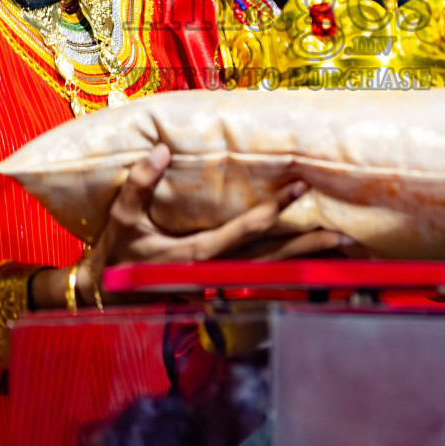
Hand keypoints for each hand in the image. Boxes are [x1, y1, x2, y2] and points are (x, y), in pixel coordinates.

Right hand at [33, 144, 347, 307]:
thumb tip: (161, 150)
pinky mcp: (216, 292)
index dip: (273, 209)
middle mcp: (212, 275)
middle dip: (306, 247)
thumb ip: (141, 183)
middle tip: (341, 233)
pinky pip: (259, 283)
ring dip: (304, 263)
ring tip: (338, 251)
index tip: (298, 189)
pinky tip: (310, 269)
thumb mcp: (122, 216)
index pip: (244, 230)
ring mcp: (216, 287)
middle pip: (270, 261)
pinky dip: (288, 276)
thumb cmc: (114, 255)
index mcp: (194, 256)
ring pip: (270, 275)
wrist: (102, 296)